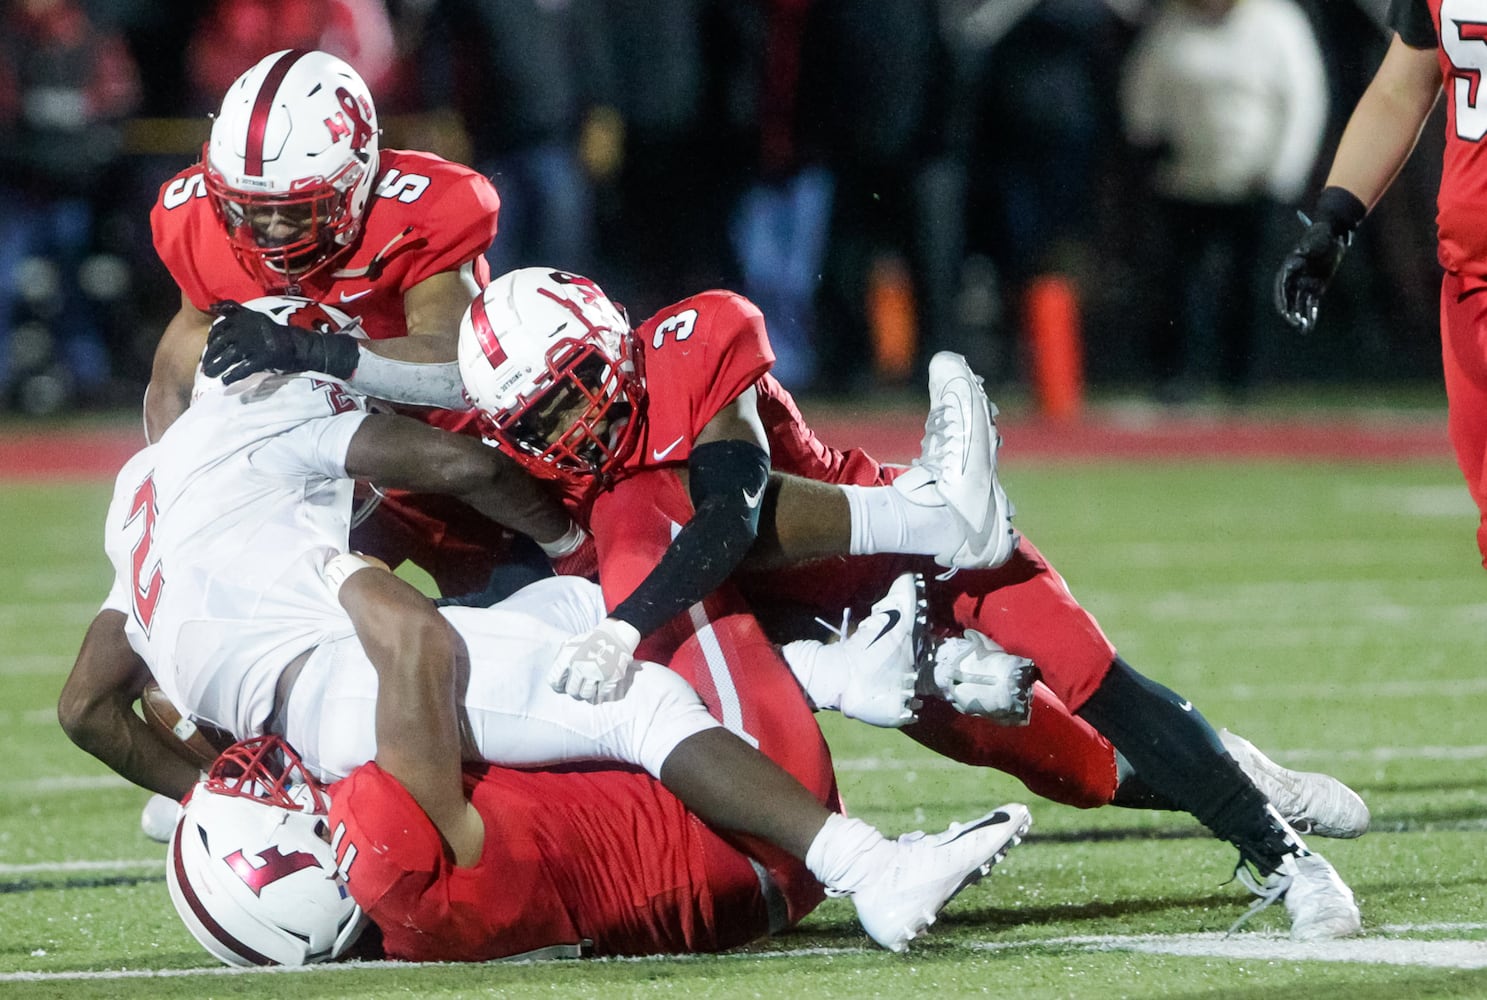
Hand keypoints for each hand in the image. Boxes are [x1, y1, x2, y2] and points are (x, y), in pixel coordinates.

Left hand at [201, 301, 359, 383]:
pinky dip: (233, 375)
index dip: (212, 340)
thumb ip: (234, 310)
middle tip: (206, 368)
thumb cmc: (275, 333)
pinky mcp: (265, 358)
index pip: (220, 327)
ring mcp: (257, 344)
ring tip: (211, 375)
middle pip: (222, 343)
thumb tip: (213, 306)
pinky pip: (244, 368)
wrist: (300, 345)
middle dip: (211, 355)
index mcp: (246, 318)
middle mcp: (249, 329)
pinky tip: (226, 381)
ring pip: (230, 356)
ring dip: (218, 366)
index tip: (209, 349)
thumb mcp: (254, 316)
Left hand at [548, 617, 641, 702]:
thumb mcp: (569, 645)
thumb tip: (556, 684)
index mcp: (567, 656)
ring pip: (585, 695)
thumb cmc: (589, 643)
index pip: (554, 682)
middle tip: (579, 685)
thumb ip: (559, 663)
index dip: (559, 686)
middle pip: (571, 691)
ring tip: (589, 684)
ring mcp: (596, 671)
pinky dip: (600, 690)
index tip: (564, 684)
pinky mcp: (610, 677)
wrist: (615, 636)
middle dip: (574, 689)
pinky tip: (600, 681)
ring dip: (587, 692)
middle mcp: (580, 664)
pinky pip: (600, 694)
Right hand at [1273, 219, 1349, 334]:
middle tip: (1293, 322)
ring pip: (1298, 304)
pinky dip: (1310, 315)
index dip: (1282, 299)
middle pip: (1288, 298)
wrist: (1333, 234)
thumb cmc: (1322, 234)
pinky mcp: (1316, 288)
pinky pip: (1311, 304)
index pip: (1282, 286)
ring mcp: (1304, 284)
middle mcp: (1294, 278)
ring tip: (1302, 328)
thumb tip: (1301, 253)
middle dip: (1290, 311)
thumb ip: (1308, 246)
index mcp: (1289, 267)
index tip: (1284, 311)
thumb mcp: (1316, 238)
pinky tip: (1309, 326)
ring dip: (1299, 316)